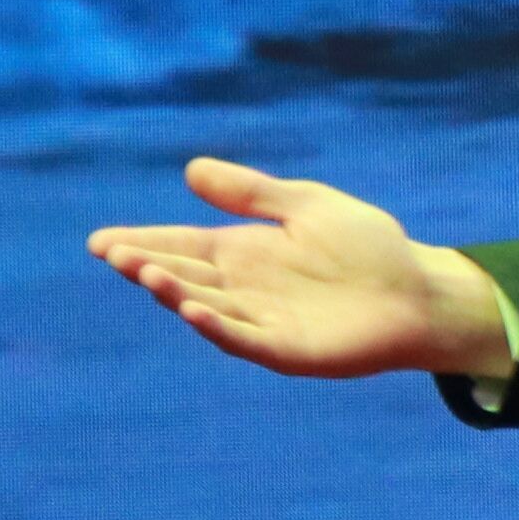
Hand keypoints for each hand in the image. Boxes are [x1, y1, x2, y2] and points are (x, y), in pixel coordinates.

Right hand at [88, 156, 512, 379]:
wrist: (419, 290)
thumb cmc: (368, 247)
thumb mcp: (306, 206)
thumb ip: (252, 193)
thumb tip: (191, 170)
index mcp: (244, 253)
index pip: (182, 247)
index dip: (142, 243)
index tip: (99, 240)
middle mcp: (245, 289)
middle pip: (183, 277)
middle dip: (145, 265)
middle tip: (111, 252)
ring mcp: (262, 321)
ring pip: (205, 307)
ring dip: (173, 293)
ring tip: (144, 272)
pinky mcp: (286, 349)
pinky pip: (243, 339)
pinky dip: (216, 326)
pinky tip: (192, 310)